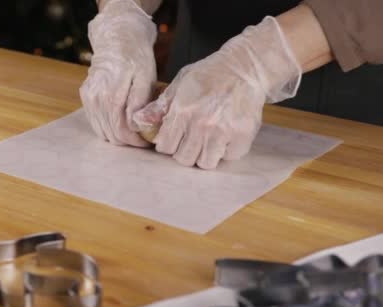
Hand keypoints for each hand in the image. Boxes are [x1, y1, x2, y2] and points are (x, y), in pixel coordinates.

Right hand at [80, 0, 156, 146]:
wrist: (117, 38)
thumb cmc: (136, 57)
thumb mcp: (146, 77)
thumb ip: (139, 102)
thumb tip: (134, 125)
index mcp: (112, 96)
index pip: (122, 132)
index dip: (135, 141)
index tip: (147, 141)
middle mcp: (96, 99)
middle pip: (111, 134)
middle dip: (128, 140)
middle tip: (142, 137)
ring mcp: (88, 98)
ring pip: (102, 131)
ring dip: (118, 135)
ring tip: (133, 130)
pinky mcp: (85, 96)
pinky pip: (96, 122)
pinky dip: (108, 127)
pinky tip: (121, 122)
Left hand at [134, 17, 301, 168]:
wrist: (245, 67)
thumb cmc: (210, 74)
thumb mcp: (180, 84)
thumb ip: (160, 106)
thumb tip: (137, 121)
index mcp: (183, 111)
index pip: (165, 147)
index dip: (167, 143)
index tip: (174, 137)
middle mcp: (202, 124)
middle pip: (183, 159)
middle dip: (184, 151)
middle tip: (190, 139)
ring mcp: (223, 132)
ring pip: (205, 163)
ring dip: (204, 154)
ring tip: (207, 140)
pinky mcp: (242, 136)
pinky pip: (228, 157)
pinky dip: (225, 151)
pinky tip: (224, 136)